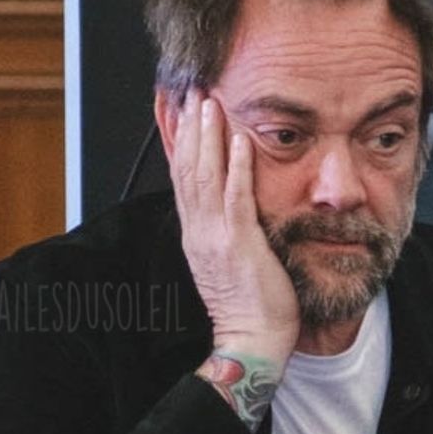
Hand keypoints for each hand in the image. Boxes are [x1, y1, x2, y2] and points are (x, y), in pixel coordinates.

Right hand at [168, 89, 300, 363]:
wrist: (251, 342)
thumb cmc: (249, 306)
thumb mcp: (227, 260)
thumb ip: (223, 229)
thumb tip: (227, 206)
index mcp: (196, 235)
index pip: (182, 179)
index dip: (180, 142)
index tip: (182, 111)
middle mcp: (200, 232)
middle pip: (187, 169)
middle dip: (189, 127)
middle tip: (192, 92)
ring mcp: (217, 237)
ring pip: (205, 176)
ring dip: (208, 136)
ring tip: (210, 103)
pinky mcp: (241, 245)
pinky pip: (236, 198)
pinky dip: (236, 167)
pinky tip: (239, 140)